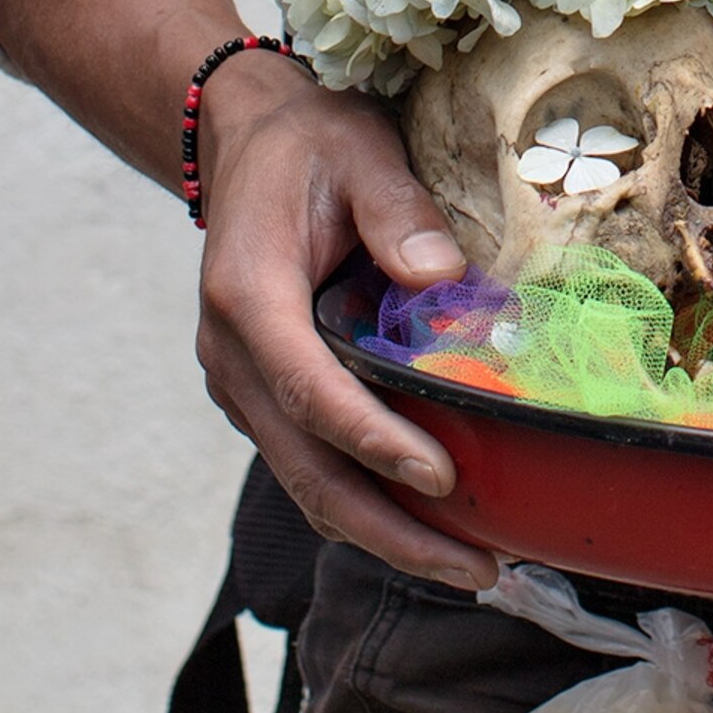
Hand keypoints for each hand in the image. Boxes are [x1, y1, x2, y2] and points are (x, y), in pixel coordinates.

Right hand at [192, 50, 500, 593]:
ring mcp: (242, 383)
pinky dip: (365, 496)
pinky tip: (430, 516)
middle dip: (392, 531)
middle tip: (479, 571)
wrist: (247, 141)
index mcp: (249, 297)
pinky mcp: (262, 394)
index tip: (443, 480)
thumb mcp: (360, 151)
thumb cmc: (309, 143)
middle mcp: (233, 355)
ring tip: (471, 564)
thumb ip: (399, 211)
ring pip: (307, 482)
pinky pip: (310, 461)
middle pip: (308, 469)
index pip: (312, 392)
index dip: (375, 443)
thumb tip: (443, 277)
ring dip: (382, 531)